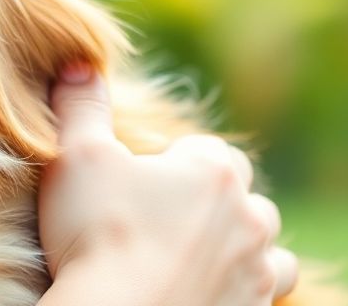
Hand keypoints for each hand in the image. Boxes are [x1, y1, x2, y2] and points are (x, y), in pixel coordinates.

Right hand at [38, 66, 297, 305]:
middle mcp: (249, 219)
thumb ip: (81, 105)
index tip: (141, 183)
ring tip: (203, 259)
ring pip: (271, 254)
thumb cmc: (96, 234)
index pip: (209, 151)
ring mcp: (257, 273)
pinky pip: (260, 299)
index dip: (174, 164)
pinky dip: (240, 292)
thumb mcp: (76, 156)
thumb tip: (79, 64)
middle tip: (165, 220)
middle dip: (217, 205)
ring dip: (246, 251)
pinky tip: (204, 291)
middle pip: (246, 199)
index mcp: (213, 171)